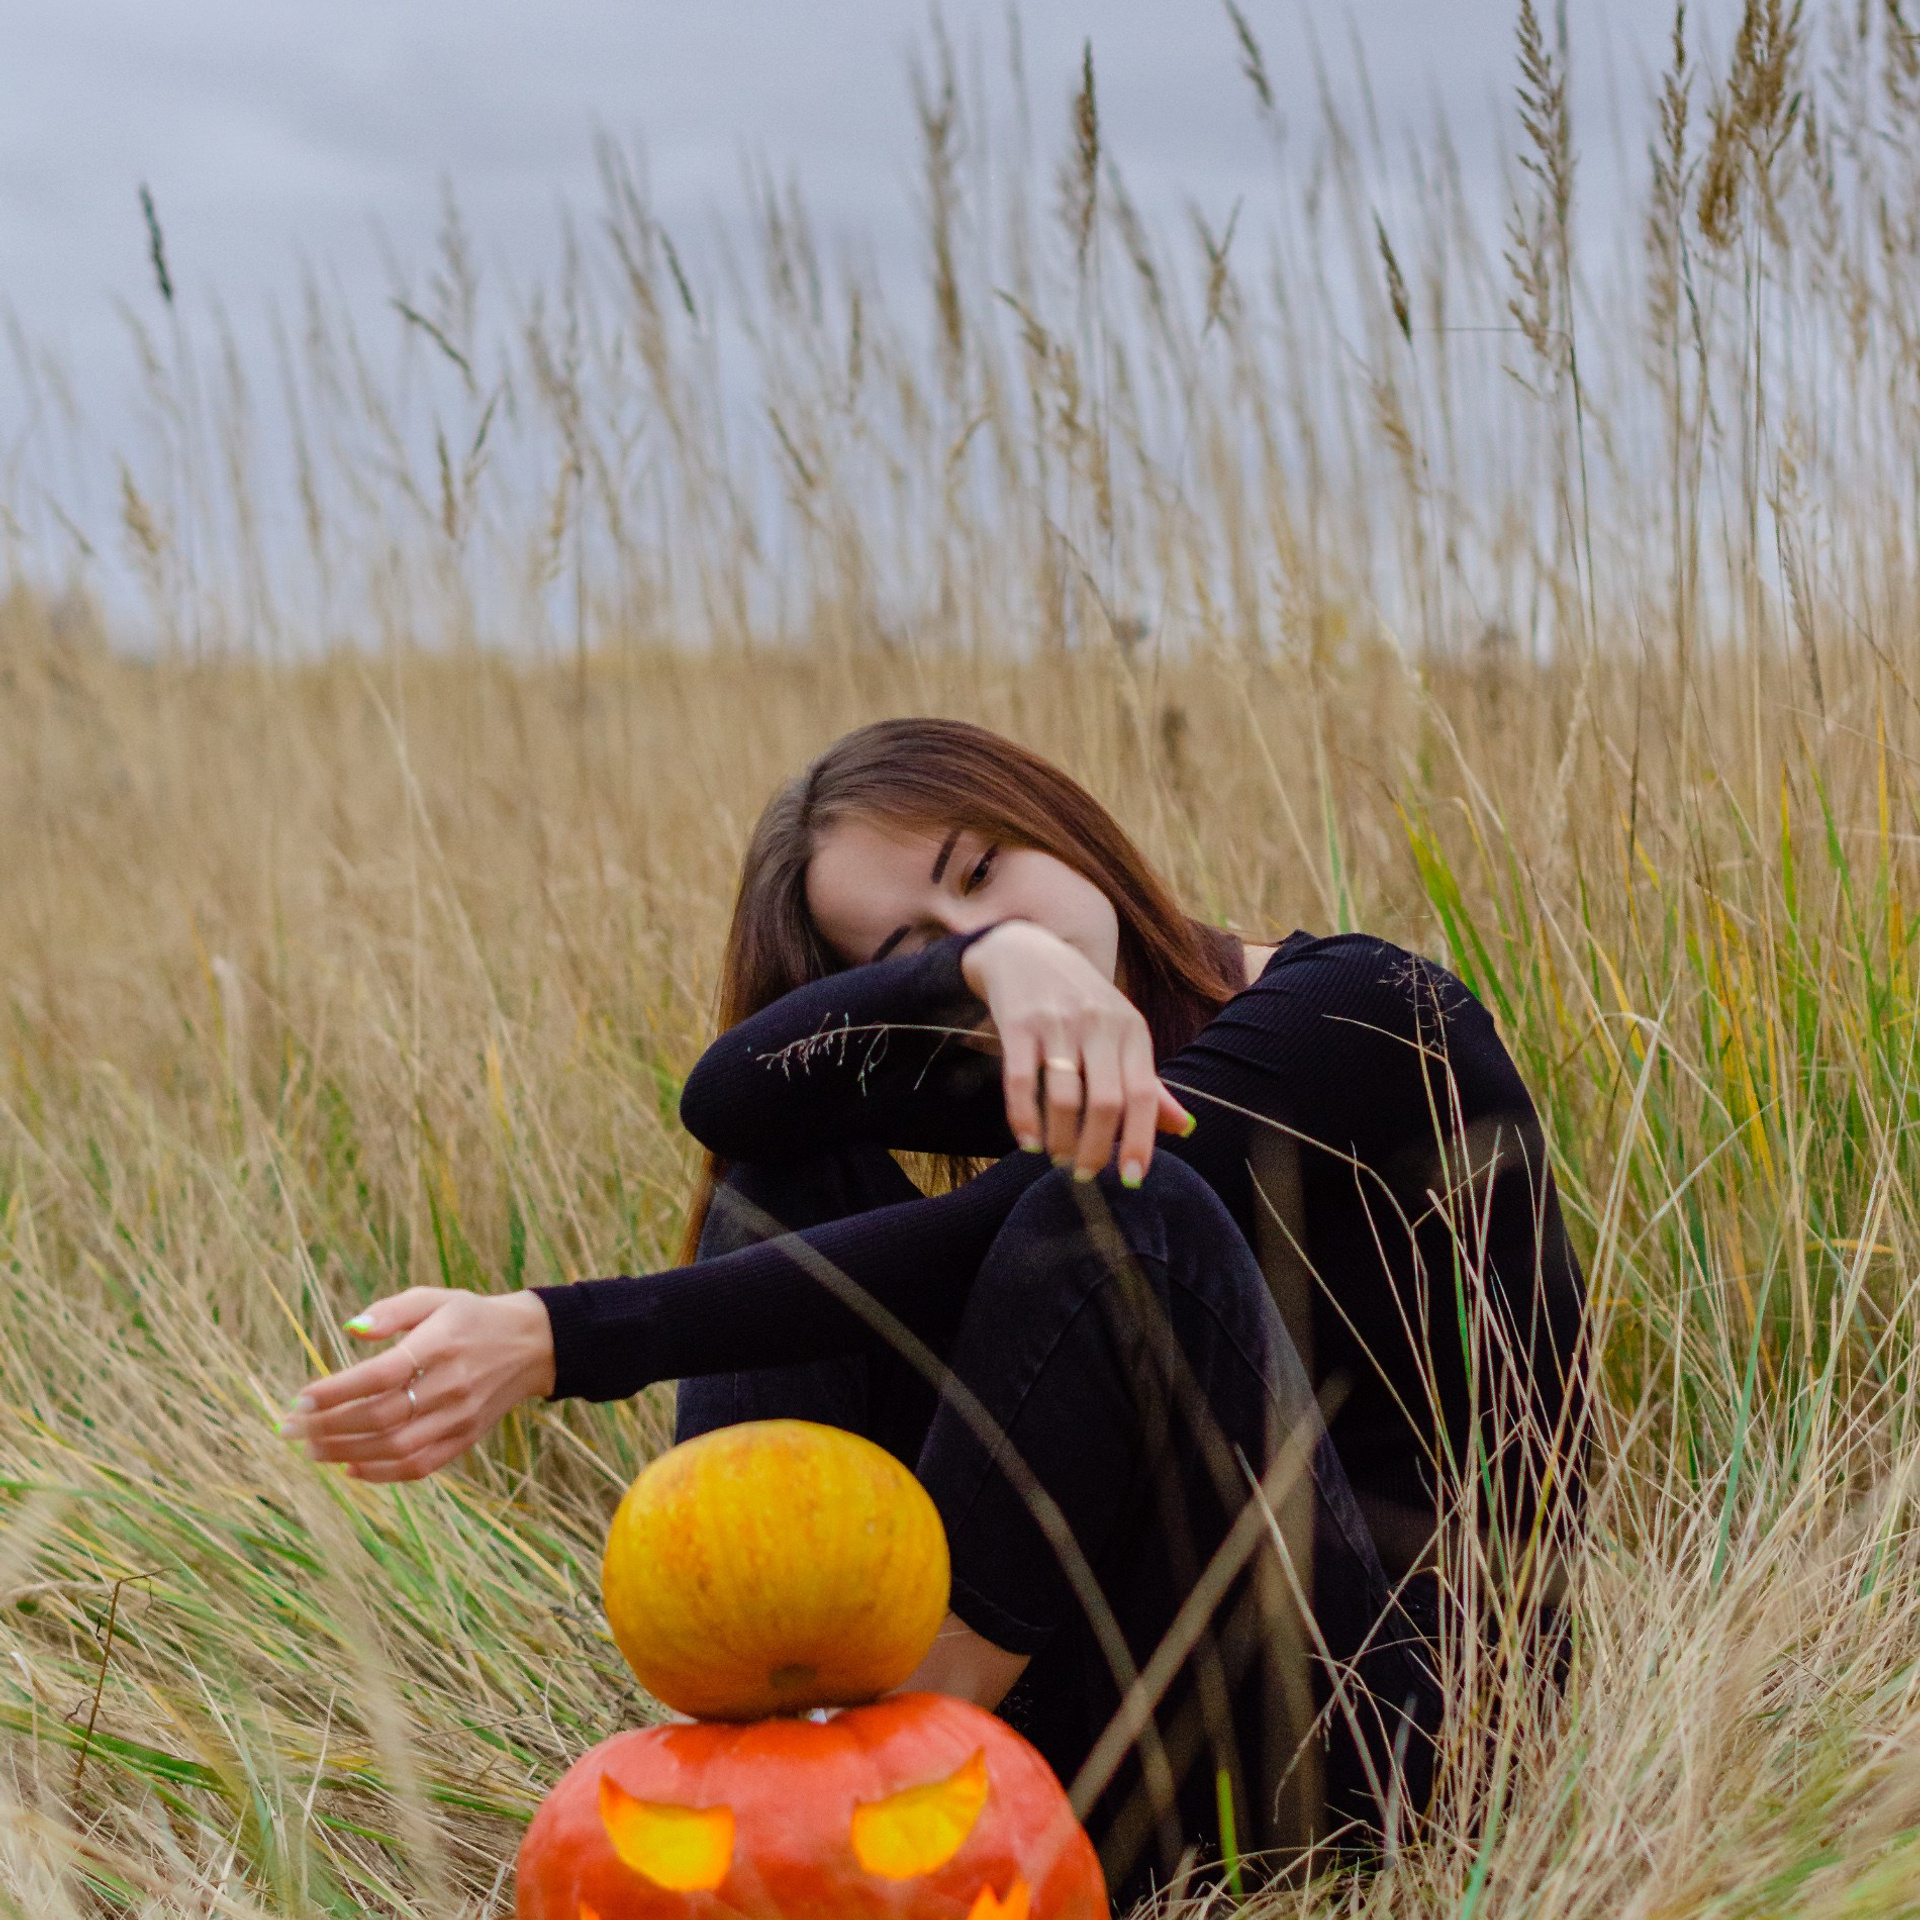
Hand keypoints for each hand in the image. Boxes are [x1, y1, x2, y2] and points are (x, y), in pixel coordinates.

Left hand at [281, 1288, 556, 1481]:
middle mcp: (452, 1384)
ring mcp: (461, 1416)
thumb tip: (350, 1329)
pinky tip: (350, 1467)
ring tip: (312, 1449)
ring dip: (346, 1452)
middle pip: (383, 1416)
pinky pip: (420, 1465)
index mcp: (441, 1343)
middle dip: (329, 1426)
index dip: (336, 1391)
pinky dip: (381, 1473)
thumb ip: (392, 1311)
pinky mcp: (466, 1438)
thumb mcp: (436, 1299)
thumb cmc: (471, 1318)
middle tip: (292, 1429)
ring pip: (397, 1446)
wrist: (531, 1344)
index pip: (380, 1374)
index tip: (299, 1399)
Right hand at [960, 920, 1193, 1182]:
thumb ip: (1147, 1082)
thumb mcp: (1121, 1033)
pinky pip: (1021, 1082)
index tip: (1132, 1178)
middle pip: (1106, 1102)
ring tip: (1057, 1157)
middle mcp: (1099, 1024)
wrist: (1026, 950)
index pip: (1144, 1094)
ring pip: (1065, 1098)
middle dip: (1096, 1149)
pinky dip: (1024, 1119)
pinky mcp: (1018, 1024)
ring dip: (1061, 1139)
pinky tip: (1027, 1141)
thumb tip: (1183, 1129)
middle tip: (1085, 1174)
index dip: (1140, 1140)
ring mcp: (1058, 1023)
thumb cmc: (1081, 1002)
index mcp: (1132, 1029)